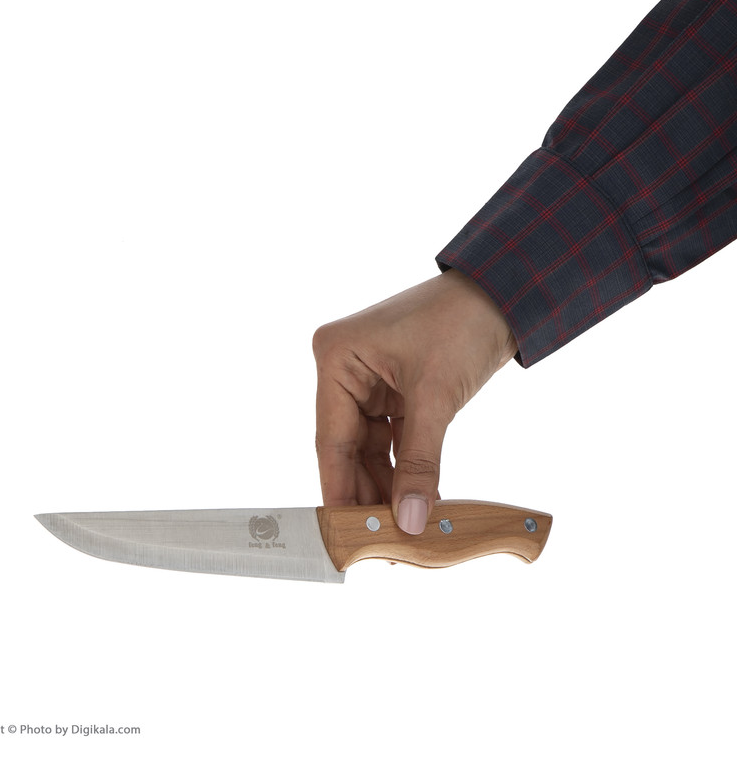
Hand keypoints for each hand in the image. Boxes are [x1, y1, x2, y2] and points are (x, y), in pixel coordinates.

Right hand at [312, 269, 516, 533]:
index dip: (340, 490)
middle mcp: (344, 370)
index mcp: (336, 358)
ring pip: (371, 449)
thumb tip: (411, 520)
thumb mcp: (437, 397)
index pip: (331, 440)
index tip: (346, 535)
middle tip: (381, 540)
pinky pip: (393, 439)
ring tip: (404, 527)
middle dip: (368, 493)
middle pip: (348, 447)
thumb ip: (421, 463)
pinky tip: (417, 500)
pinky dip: (407, 467)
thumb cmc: (461, 323)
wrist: (503, 295)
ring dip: (389, 485)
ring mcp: (368, 381)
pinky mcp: (393, 390)